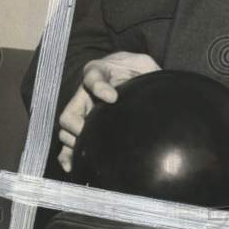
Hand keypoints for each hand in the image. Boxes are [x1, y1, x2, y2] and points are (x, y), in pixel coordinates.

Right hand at [57, 51, 159, 172]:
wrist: (129, 76)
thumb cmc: (135, 69)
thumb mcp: (142, 63)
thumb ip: (148, 69)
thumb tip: (161, 85)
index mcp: (98, 73)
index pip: (92, 77)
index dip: (99, 87)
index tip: (112, 97)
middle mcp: (84, 95)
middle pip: (70, 114)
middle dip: (79, 125)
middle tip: (95, 131)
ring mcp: (81, 113)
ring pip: (66, 132)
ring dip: (76, 143)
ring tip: (89, 149)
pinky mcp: (82, 128)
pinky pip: (67, 144)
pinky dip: (67, 156)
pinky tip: (73, 165)